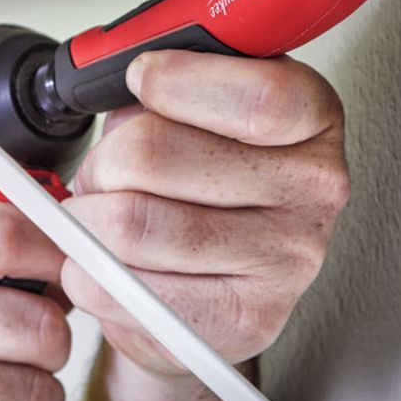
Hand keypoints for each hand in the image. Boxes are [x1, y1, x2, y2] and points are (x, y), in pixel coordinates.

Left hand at [62, 51, 348, 400]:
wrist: (224, 260)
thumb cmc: (204, 168)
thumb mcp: (195, 102)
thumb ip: (162, 86)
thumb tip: (104, 89)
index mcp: (310, 119)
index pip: (255, 98)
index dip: (173, 81)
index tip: (138, 77)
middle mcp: (312, 191)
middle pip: (154, 155)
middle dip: (102, 160)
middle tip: (104, 168)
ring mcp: (284, 263)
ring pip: (129, 224)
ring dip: (88, 218)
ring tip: (103, 215)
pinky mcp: (244, 323)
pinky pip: (123, 289)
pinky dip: (88, 271)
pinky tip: (106, 260)